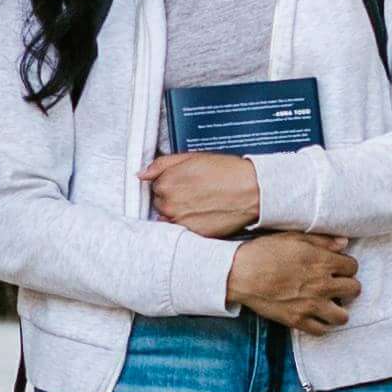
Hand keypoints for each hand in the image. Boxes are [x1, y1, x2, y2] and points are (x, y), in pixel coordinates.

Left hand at [143, 149, 265, 237]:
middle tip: (196, 192)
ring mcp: (180, 221)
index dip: (172, 182)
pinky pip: (183, 230)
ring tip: (202, 203)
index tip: (186, 181)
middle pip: (161, 202)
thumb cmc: (225, 171)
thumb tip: (141, 174)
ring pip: (170, 217)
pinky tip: (205, 214)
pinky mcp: (193, 234)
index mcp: (166, 182)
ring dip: (180, 212)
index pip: (155, 185)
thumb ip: (162, 164)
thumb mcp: (192, 157)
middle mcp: (169, 204)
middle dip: (174, 197)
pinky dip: (191, 224)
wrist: (251, 190)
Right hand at [225, 229, 361, 332]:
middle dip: (348, 287)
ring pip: (343, 316)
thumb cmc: (264, 251)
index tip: (338, 269)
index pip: (352, 267)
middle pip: (354, 290)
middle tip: (337, 286)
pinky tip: (316, 317)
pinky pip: (321, 330)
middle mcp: (322, 284)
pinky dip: (321, 325)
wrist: (240, 273)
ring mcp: (311, 305)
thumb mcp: (293, 237)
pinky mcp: (297, 320)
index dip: (346, 267)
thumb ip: (322, 240)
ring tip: (330, 305)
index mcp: (322, 261)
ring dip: (339, 310)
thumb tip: (344, 243)